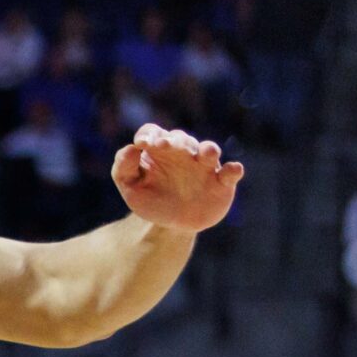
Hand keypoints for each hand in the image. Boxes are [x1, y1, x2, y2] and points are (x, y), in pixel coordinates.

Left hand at [113, 124, 242, 233]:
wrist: (170, 224)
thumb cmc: (150, 199)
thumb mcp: (130, 187)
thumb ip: (124, 168)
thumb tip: (130, 148)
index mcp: (159, 150)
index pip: (153, 132)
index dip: (148, 134)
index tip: (143, 143)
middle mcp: (184, 153)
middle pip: (180, 139)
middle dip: (174, 141)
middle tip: (165, 146)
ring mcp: (204, 166)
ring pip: (208, 150)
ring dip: (207, 150)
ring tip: (205, 153)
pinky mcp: (222, 182)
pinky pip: (231, 172)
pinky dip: (233, 170)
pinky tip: (231, 171)